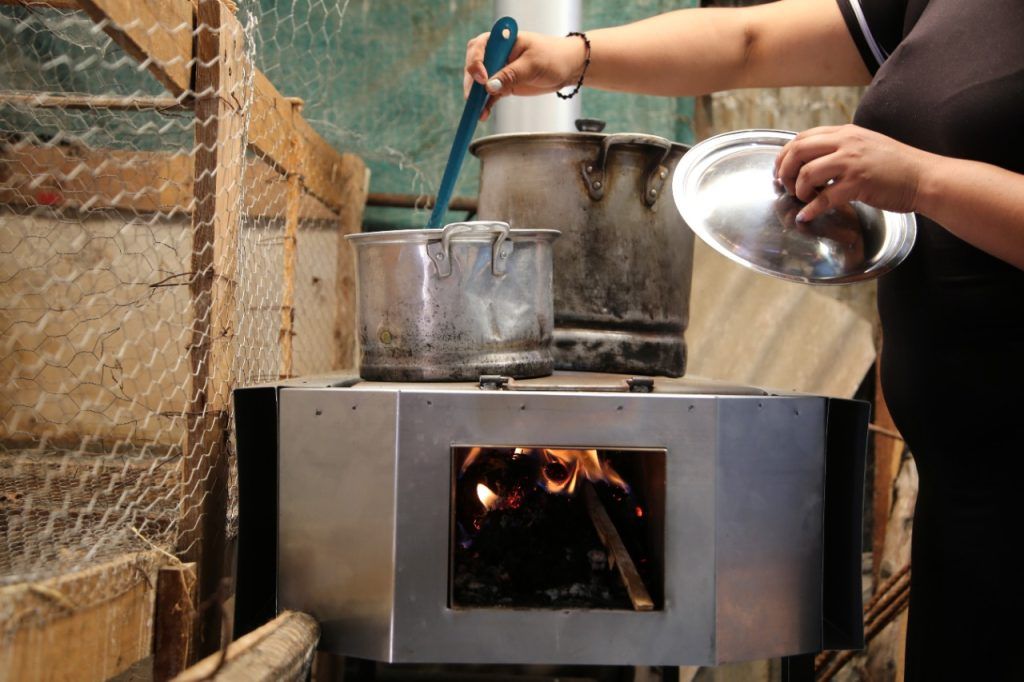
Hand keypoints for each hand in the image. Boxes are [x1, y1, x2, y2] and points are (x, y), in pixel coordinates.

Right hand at [464, 31, 586, 119]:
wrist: (568, 67)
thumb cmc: (553, 57)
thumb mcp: (532, 65)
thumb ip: (511, 74)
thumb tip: (489, 86)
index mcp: (502, 40)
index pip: (479, 47)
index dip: (476, 62)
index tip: (482, 78)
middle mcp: (497, 53)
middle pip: (474, 65)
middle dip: (472, 82)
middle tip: (474, 97)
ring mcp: (499, 69)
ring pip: (479, 82)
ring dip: (476, 97)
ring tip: (478, 111)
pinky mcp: (504, 84)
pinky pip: (489, 95)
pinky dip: (485, 105)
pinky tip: (483, 114)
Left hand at [773, 124, 931, 221]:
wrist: (924, 176)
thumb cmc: (896, 165)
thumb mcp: (865, 145)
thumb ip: (839, 148)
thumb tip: (812, 162)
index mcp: (845, 133)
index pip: (802, 138)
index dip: (784, 156)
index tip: (779, 171)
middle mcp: (846, 143)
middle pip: (797, 151)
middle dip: (784, 171)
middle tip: (785, 186)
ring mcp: (852, 162)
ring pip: (807, 173)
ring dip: (798, 189)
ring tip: (803, 199)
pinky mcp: (858, 183)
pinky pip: (824, 198)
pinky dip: (810, 209)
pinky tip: (806, 215)